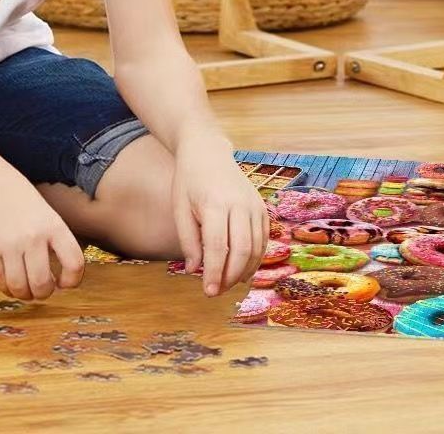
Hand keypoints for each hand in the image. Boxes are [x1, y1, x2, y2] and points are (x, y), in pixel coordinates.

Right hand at [0, 162, 84, 301]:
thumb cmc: (15, 194)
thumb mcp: (44, 211)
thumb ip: (52, 238)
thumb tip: (60, 273)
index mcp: (53, 225)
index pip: (74, 263)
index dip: (73, 280)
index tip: (65, 283)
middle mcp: (33, 237)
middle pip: (44, 284)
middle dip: (44, 293)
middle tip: (41, 289)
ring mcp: (9, 245)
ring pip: (20, 288)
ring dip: (24, 294)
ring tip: (24, 289)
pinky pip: (0, 281)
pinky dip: (6, 287)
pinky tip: (9, 281)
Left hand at [171, 129, 268, 296]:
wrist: (207, 151)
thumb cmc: (189, 181)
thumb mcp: (179, 208)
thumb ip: (188, 240)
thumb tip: (195, 270)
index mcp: (214, 203)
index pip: (218, 247)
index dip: (215, 273)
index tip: (208, 292)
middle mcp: (239, 203)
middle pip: (242, 250)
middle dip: (230, 276)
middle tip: (217, 291)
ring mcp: (253, 204)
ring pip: (256, 247)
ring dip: (244, 270)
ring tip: (228, 283)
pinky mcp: (261, 206)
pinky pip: (263, 238)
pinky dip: (255, 257)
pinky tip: (242, 269)